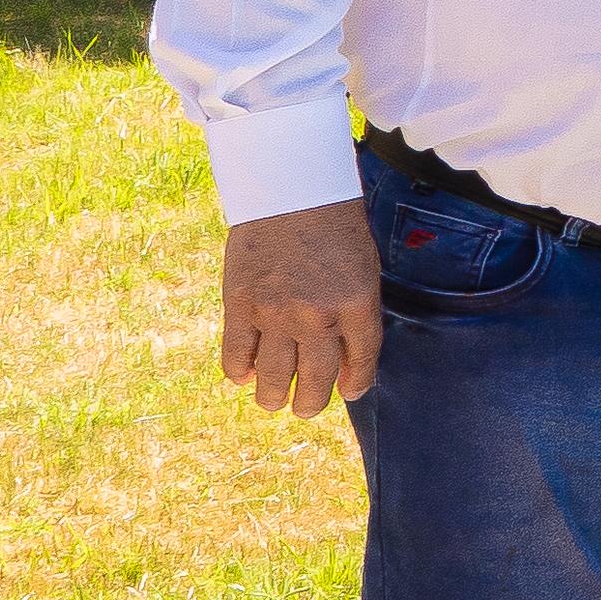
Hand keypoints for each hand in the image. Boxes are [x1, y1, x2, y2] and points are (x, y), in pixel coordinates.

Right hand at [221, 198, 381, 415]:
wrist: (291, 192)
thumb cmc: (334, 228)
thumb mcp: (363, 268)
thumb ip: (356, 313)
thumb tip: (345, 360)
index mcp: (357, 304)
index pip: (361, 360)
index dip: (356, 383)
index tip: (349, 392)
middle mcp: (317, 315)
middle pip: (316, 377)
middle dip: (311, 401)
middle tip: (306, 407)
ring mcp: (276, 313)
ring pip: (273, 375)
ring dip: (273, 395)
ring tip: (274, 400)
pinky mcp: (240, 305)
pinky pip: (237, 353)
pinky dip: (239, 370)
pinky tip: (244, 376)